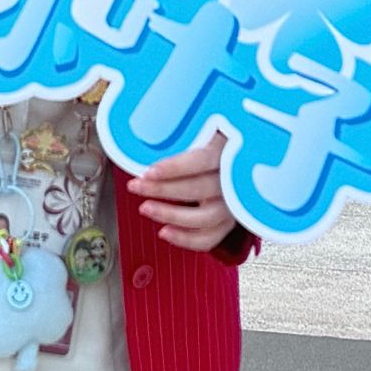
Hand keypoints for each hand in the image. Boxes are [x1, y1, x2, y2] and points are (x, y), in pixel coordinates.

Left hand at [131, 136, 234, 251]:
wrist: (234, 157)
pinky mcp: (228, 222)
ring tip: (145, 208)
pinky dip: (185, 239)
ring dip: (170, 215)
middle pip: (198, 189)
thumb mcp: (201, 130)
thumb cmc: (209, 142)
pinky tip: (165, 232)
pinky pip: (209, 238)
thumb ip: (183, 137)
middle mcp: (234, 180)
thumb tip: (147, 139)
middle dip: (162, 190)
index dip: (174, 168)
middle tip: (136, 186)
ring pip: (204, 217)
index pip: (202, 160)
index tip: (148, 172)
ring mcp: (233, 203)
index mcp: (227, 150)